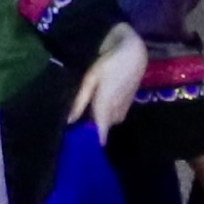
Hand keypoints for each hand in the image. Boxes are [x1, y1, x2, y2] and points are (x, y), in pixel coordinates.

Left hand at [72, 24, 147, 139]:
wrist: (133, 54)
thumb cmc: (108, 63)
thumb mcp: (89, 80)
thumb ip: (80, 101)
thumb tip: (69, 121)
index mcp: (105, 108)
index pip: (99, 134)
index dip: (91, 143)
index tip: (79, 149)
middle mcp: (116, 113)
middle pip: (102, 129)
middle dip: (91, 130)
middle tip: (75, 126)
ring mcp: (124, 110)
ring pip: (108, 122)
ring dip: (98, 120)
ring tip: (83, 114)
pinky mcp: (127, 105)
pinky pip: (114, 115)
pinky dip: (105, 113)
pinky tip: (97, 104)